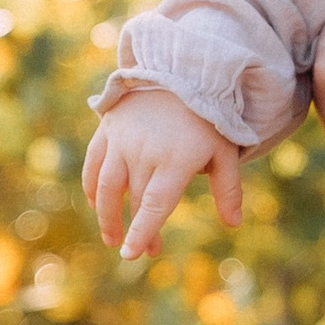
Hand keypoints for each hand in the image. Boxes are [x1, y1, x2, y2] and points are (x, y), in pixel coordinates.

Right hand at [83, 89, 240, 260]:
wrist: (182, 69)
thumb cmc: (208, 116)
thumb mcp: (225, 150)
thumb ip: (228, 188)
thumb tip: (233, 224)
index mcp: (175, 159)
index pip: (154, 204)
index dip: (142, 232)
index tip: (132, 255)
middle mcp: (144, 150)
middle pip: (135, 199)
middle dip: (137, 229)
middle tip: (146, 250)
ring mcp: (123, 139)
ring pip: (106, 186)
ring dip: (106, 215)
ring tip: (111, 237)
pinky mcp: (109, 128)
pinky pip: (94, 163)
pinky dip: (92, 187)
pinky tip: (96, 204)